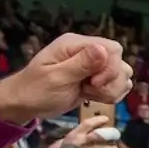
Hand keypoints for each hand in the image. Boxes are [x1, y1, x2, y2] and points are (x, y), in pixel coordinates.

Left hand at [0, 33, 132, 124]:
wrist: (26, 103)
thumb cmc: (35, 89)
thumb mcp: (56, 77)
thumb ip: (81, 64)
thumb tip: (104, 49)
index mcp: (76, 44)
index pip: (113, 49)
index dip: (110, 68)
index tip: (94, 83)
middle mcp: (88, 52)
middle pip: (120, 62)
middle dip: (111, 82)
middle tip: (89, 90)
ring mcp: (93, 66)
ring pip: (122, 76)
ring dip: (111, 90)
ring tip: (89, 94)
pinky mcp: (96, 80)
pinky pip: (116, 86)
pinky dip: (110, 95)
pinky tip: (93, 98)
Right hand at [62, 114, 118, 147]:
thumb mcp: (67, 139)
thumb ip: (79, 135)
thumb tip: (93, 130)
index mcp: (74, 135)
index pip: (87, 124)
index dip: (97, 120)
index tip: (106, 119)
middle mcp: (80, 143)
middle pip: (97, 136)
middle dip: (108, 134)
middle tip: (116, 134)